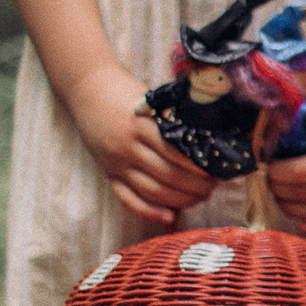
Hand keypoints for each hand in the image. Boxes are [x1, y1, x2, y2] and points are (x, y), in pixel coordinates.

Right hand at [64, 64, 217, 224]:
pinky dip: (150, 212)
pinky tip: (170, 217)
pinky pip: (128, 199)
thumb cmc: (126, 93)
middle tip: (214, 186)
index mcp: (140, 126)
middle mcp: (126, 147)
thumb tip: (208, 139)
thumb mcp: (151, 100)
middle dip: (196, 185)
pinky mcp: (109, 174)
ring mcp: (116, 163)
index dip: (198, 165)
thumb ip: (174, 119)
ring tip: (201, 197)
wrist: (87, 89)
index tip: (218, 169)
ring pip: (152, 191)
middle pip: (167, 175)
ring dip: (181, 200)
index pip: (175, 152)